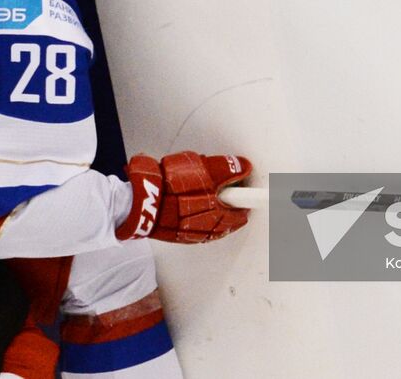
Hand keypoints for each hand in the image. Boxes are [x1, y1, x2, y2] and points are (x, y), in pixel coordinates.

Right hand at [116, 152, 252, 243]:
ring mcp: (193, 233)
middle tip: (221, 182)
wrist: (141, 200)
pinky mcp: (179, 235)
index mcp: (220, 215)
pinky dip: (197, 215)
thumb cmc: (170, 185)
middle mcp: (209, 229)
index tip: (259, 195)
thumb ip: (227, 168)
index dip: (251, 200)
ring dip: (212, 208)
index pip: (245, 211)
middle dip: (227, 200)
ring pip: (212, 221)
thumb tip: (242, 166)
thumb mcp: (204, 168)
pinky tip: (186, 200)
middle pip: (229, 217)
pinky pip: (196, 225)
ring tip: (198, 189)